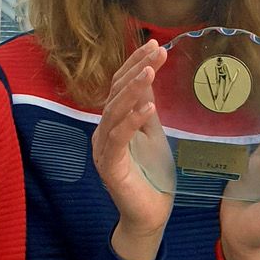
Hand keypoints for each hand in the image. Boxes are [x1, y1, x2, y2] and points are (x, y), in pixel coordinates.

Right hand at [91, 40, 171, 259]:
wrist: (149, 216)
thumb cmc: (151, 176)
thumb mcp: (152, 134)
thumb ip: (146, 109)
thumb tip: (148, 78)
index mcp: (112, 122)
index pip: (121, 85)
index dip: (136, 64)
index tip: (156, 44)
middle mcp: (103, 132)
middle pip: (116, 93)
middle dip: (137, 70)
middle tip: (156, 51)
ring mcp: (103, 149)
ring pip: (114, 112)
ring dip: (133, 90)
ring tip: (150, 72)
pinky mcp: (109, 166)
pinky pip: (118, 138)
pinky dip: (132, 121)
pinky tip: (148, 107)